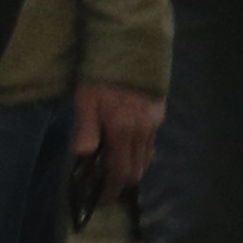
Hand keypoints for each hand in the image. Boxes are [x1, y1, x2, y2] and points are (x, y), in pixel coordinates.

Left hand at [74, 82, 161, 200]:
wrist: (133, 43)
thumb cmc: (104, 73)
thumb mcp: (86, 100)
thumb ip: (85, 131)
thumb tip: (83, 159)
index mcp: (123, 131)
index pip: (120, 173)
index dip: (111, 190)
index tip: (101, 199)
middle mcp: (143, 131)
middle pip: (137, 170)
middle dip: (122, 182)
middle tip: (105, 183)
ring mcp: (154, 122)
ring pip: (146, 157)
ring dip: (131, 167)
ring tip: (114, 164)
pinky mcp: (159, 111)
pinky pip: (150, 142)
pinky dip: (139, 151)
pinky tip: (126, 142)